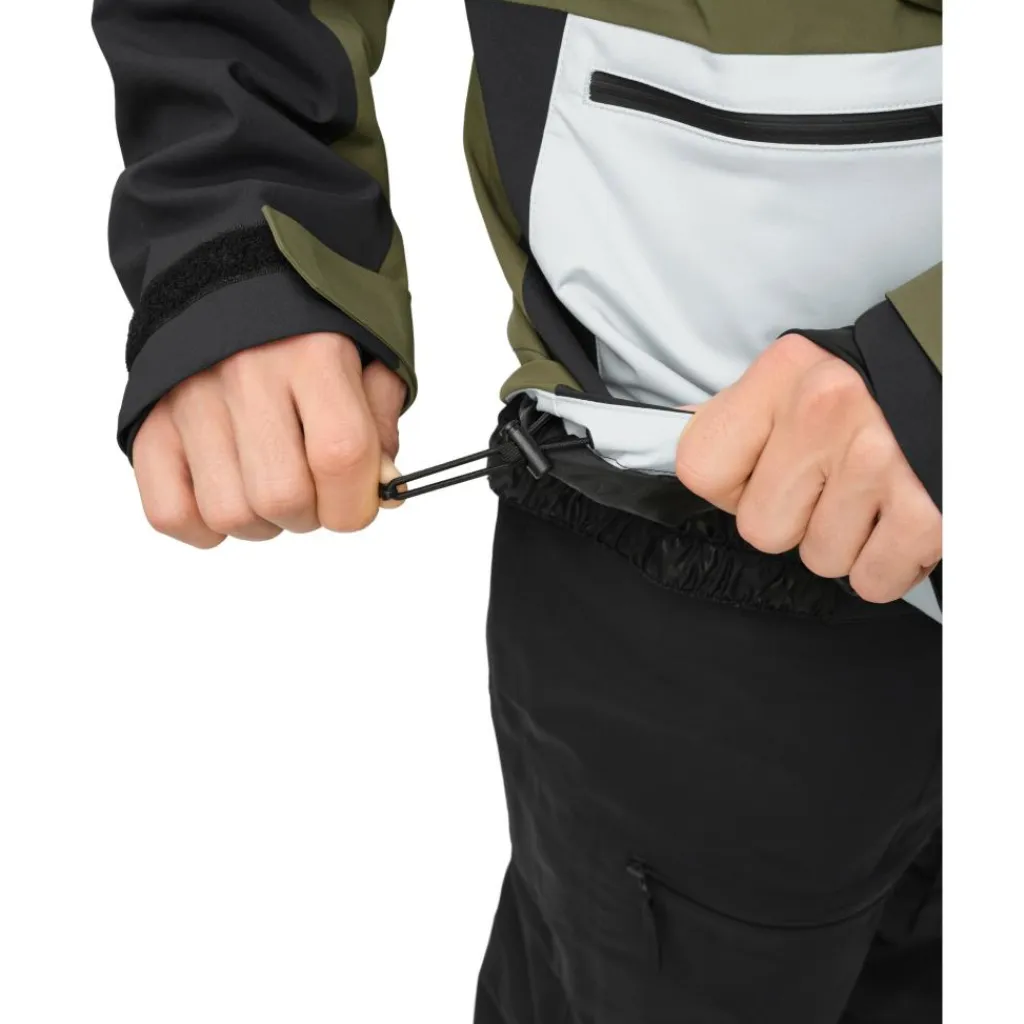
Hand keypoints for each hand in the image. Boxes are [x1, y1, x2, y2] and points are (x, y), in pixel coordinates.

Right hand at [133, 332, 406, 547]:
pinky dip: (203, 526)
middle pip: (282, 498)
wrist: (229, 268)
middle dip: (311, 515)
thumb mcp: (370, 358)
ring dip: (261, 523)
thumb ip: (380, 426)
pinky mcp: (148, 422)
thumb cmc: (311, 327)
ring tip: (269, 487)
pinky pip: (170, 514)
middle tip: (313, 489)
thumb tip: (381, 490)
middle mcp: (245, 374)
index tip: (359, 502)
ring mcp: (187, 399)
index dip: (357, 502)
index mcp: (312, 354)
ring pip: (229, 515)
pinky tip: (229, 495)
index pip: (341, 456)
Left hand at [675, 333, 940, 602]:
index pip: (700, 468)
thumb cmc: (878, 390)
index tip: (762, 473)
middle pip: (761, 529)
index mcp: (785, 374)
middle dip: (795, 520)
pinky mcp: (930, 513)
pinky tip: (902, 519)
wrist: (970, 380)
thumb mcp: (801, 377)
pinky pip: (873, 580)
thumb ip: (744, 421)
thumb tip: (668, 456)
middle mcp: (827, 412)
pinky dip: (888, 564)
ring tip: (874, 495)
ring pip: (819, 559)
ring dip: (845, 541)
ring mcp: (880, 463)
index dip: (731, 487)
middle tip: (833, 484)